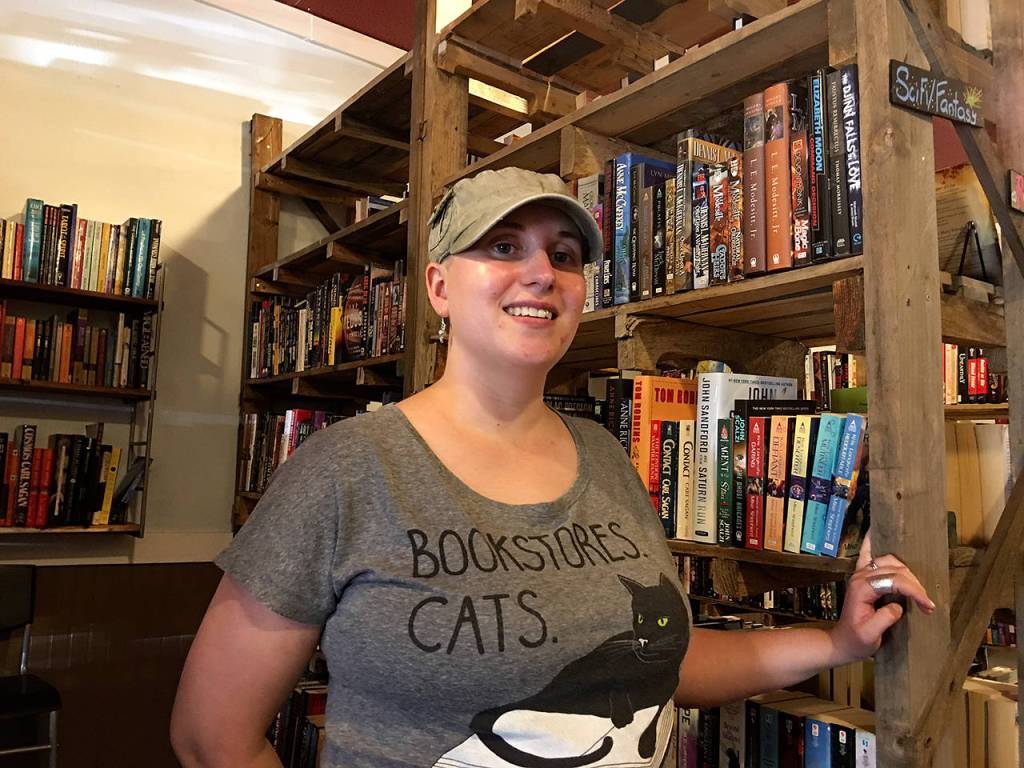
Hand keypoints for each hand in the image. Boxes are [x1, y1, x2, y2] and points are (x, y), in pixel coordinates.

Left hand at [829, 530, 936, 663]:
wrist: (842, 643)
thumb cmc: (856, 641)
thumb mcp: (870, 635)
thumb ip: (884, 619)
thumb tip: (899, 606)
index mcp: (862, 589)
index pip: (894, 582)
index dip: (914, 592)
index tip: (928, 606)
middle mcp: (860, 576)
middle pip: (895, 569)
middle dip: (915, 585)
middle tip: (927, 604)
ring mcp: (861, 574)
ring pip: (890, 561)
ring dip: (908, 573)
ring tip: (919, 592)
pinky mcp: (863, 576)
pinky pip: (868, 554)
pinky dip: (873, 542)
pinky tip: (875, 530)